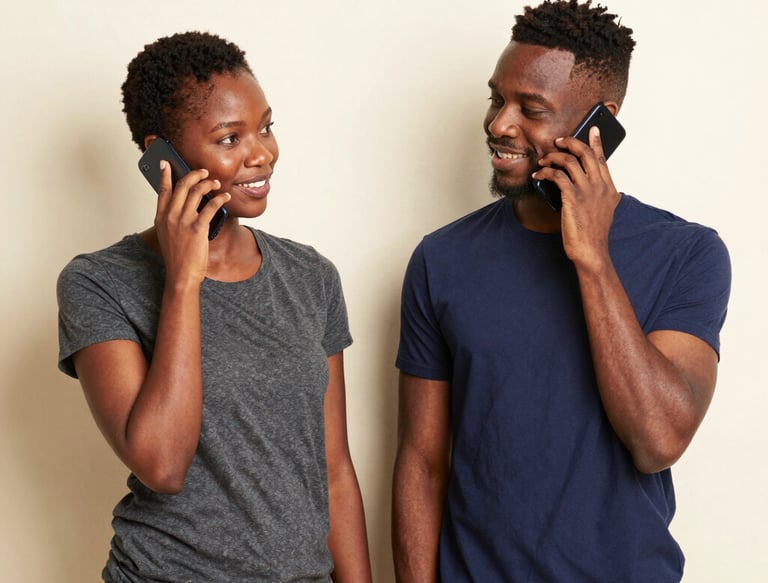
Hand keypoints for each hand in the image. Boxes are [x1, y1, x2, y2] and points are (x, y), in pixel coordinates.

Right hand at [154, 161, 229, 285]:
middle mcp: (170, 216)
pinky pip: (210, 206)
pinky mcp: (197, 228)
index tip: (166, 163)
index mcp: (161, 217)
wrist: (181, 275)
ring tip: (217, 183)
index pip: (163, 190)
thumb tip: (185, 204)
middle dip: (194, 175)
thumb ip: (173, 219)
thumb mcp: (168, 235)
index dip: (165, 174)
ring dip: (209, 184)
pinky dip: (219, 198)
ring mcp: (183, 221)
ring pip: (196, 192)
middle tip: (204, 172)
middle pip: (181, 186)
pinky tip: (225, 196)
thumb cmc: (177, 257)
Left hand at [534, 126, 620, 270]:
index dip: (596, 142)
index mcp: (609, 188)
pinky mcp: (573, 198)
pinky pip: (557, 176)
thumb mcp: (605, 211)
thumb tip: (599, 187)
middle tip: (558, 141)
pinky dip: (545, 172)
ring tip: (543, 161)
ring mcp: (587, 191)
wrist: (591, 251)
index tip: (592, 129)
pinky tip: (538, 176)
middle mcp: (600, 186)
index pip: (602, 158)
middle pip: (585, 153)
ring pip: (569, 161)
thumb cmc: (593, 234)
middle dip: (570, 142)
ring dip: (553, 157)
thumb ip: (605, 196)